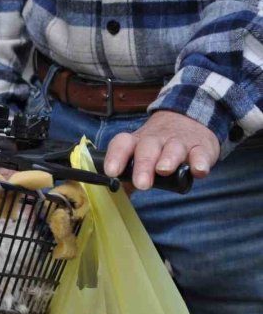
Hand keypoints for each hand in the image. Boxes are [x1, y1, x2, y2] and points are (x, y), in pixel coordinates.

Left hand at [104, 111, 219, 190]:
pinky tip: (198, 171)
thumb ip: (127, 175)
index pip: (122, 144)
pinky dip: (200, 162)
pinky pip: (200, 153)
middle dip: (143, 165)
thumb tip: (114, 193)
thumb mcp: (139, 156)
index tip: (111, 171)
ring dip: (168, 159)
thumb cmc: (157, 147)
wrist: (188, 120)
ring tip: (163, 170)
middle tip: (141, 183)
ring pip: (173, 148)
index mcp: (137, 142)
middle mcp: (156, 140)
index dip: (116, 156)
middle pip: (147, 148)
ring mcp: (179, 142)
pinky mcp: (201, 147)